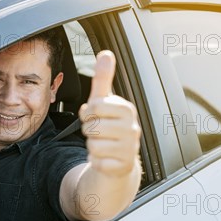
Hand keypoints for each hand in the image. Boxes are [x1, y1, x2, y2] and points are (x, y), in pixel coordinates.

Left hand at [79, 51, 140, 176]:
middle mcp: (132, 128)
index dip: (88, 112)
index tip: (94, 116)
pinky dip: (95, 161)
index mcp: (127, 110)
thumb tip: (106, 54)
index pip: (95, 106)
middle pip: (92, 127)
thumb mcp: (104, 102)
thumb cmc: (109, 127)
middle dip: (88, 130)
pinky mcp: (123, 166)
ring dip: (92, 146)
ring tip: (102, 145)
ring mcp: (130, 148)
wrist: (119, 160)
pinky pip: (97, 161)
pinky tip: (104, 158)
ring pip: (93, 145)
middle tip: (98, 132)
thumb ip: (103, 79)